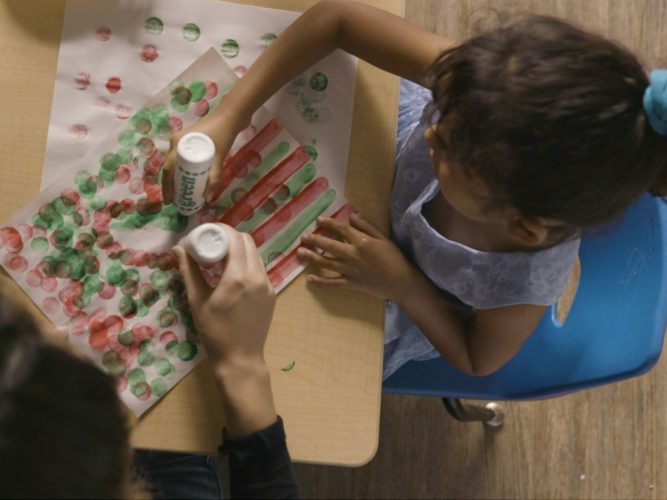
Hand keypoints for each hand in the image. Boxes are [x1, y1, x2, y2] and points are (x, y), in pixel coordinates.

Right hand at [161, 106, 248, 204]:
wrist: (230, 116)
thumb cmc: (222, 135)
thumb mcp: (218, 158)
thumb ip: (214, 178)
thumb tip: (207, 199)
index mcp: (178, 144)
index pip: (168, 169)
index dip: (167, 187)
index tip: (170, 200)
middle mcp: (176, 141)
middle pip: (170, 166)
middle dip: (170, 185)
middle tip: (175, 200)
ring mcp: (181, 140)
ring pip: (175, 163)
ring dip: (176, 177)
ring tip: (180, 192)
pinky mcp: (189, 140)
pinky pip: (181, 158)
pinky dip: (182, 169)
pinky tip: (187, 179)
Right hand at [173, 225, 275, 369]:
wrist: (240, 359)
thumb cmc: (215, 332)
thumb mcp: (197, 301)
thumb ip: (189, 271)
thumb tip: (178, 248)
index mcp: (238, 276)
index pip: (235, 239)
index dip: (222, 230)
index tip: (208, 232)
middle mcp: (257, 276)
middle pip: (248, 242)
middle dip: (231, 238)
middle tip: (214, 243)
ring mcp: (267, 285)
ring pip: (256, 255)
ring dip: (241, 250)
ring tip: (222, 257)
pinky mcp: (271, 294)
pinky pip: (260, 270)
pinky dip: (248, 264)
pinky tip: (234, 273)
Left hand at [297, 213, 418, 302]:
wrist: (401, 282)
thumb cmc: (394, 258)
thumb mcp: (383, 238)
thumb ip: (367, 226)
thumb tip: (352, 215)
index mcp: (362, 242)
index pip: (341, 229)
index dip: (329, 224)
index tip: (318, 220)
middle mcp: (353, 255)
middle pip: (329, 246)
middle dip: (314, 240)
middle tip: (303, 237)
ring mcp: (350, 271)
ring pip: (326, 263)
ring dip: (312, 258)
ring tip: (300, 253)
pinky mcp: (351, 284)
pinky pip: (332, 283)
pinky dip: (320, 282)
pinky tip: (309, 279)